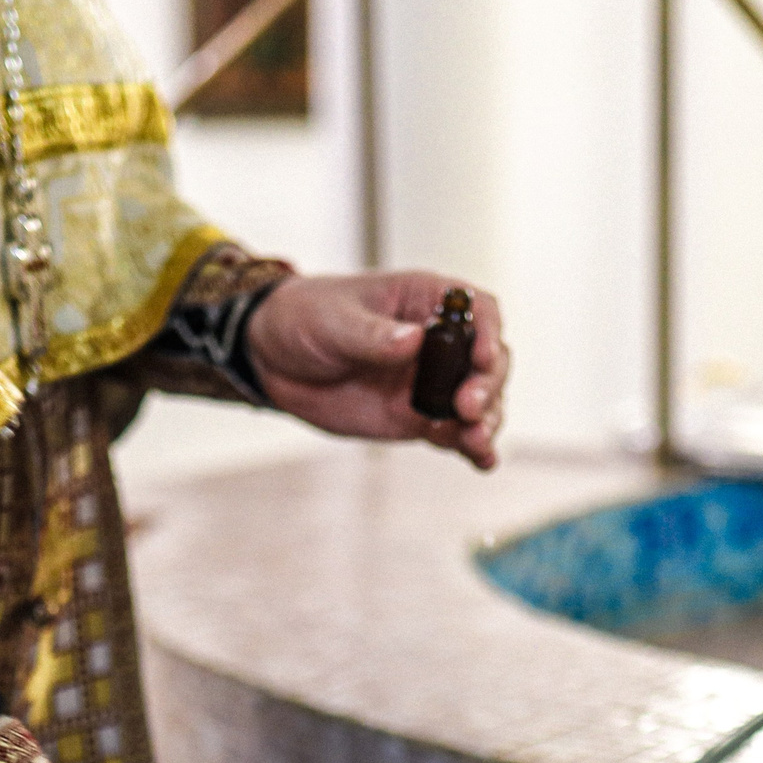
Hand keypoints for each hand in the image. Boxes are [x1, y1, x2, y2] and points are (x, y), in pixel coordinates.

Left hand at [247, 272, 509, 470]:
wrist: (273, 359)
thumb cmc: (305, 318)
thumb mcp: (332, 320)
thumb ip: (372, 335)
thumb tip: (412, 342)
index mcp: (424, 301)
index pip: (478, 309)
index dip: (489, 332)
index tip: (483, 357)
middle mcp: (439, 342)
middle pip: (488, 360)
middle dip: (487, 385)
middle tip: (466, 407)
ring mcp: (431, 382)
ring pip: (479, 400)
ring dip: (487, 420)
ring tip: (475, 441)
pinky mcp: (419, 418)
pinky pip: (454, 433)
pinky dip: (472, 447)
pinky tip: (483, 461)